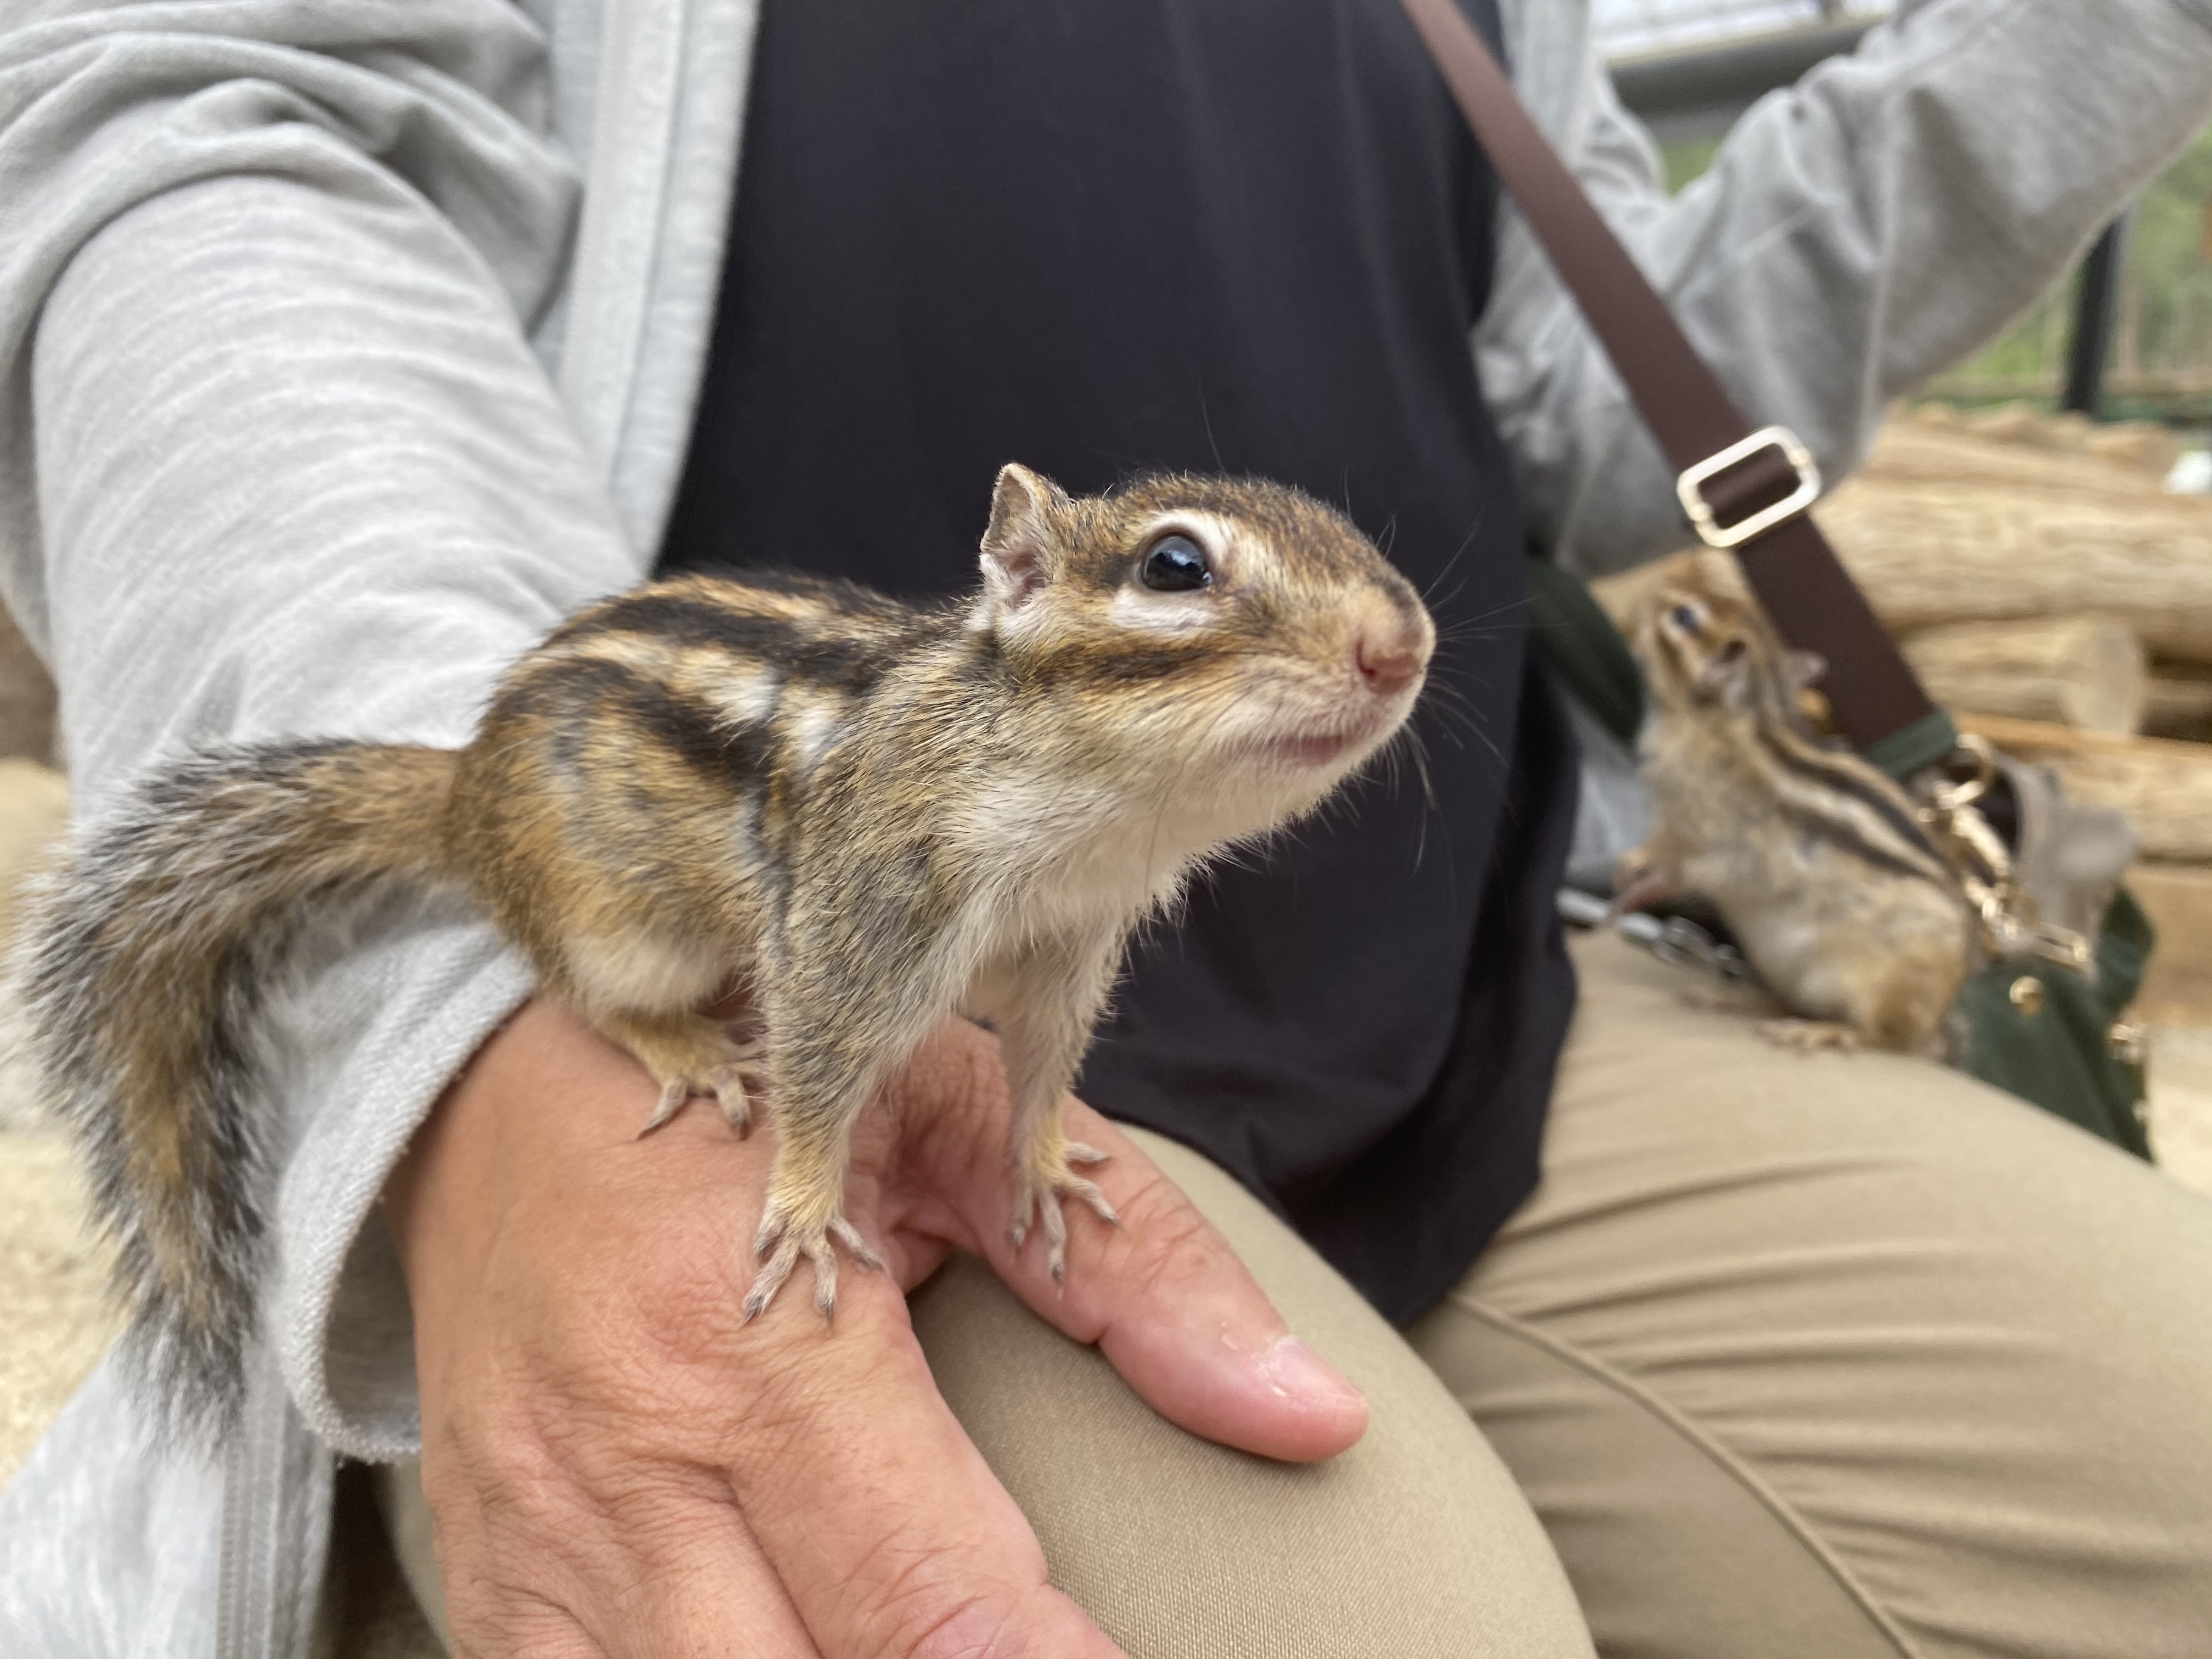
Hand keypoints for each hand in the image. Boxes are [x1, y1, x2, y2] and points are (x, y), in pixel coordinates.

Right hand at [383, 998, 1367, 1656]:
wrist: (489, 1087)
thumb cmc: (756, 1083)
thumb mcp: (958, 1122)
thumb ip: (1135, 1276)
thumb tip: (1312, 1415)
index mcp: (756, 1339)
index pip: (932, 1596)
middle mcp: (633, 1462)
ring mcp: (541, 1542)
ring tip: (938, 1656)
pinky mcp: (490, 1580)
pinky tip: (800, 1648)